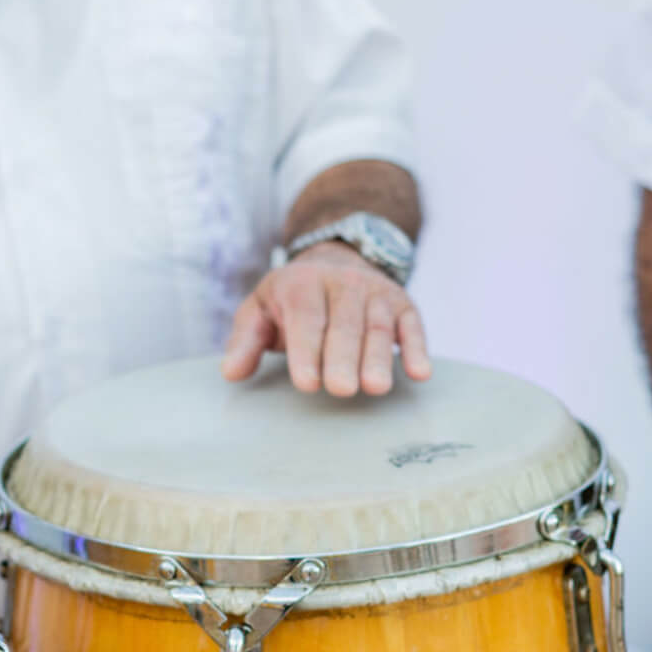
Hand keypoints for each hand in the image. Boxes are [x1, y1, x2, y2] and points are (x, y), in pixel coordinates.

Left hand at [221, 242, 431, 396]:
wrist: (335, 261)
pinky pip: (412, 324)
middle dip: (343, 357)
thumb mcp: (260, 310)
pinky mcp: (402, 302)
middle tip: (340, 390)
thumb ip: (245, 341)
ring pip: (378, 326)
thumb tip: (231, 373)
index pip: (306, 318)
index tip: (307, 383)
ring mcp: (375, 291)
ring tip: (376, 388)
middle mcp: (342, 282)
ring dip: (379, 357)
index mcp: (302, 283)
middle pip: (344, 324)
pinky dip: (418, 347)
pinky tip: (420, 372)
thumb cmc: (291, 300)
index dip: (306, 350)